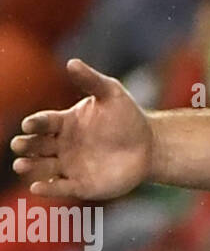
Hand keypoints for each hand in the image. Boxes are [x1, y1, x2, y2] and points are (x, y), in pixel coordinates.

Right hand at [10, 59, 152, 199]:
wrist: (150, 145)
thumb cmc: (127, 117)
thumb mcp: (111, 94)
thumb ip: (91, 80)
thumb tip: (71, 62)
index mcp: (64, 123)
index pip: (43, 122)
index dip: (35, 123)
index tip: (28, 124)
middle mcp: (61, 145)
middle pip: (36, 145)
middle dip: (26, 145)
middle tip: (19, 144)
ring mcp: (68, 165)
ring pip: (41, 167)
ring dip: (29, 167)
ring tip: (20, 164)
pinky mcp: (79, 185)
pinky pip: (59, 187)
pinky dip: (47, 188)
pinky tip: (37, 187)